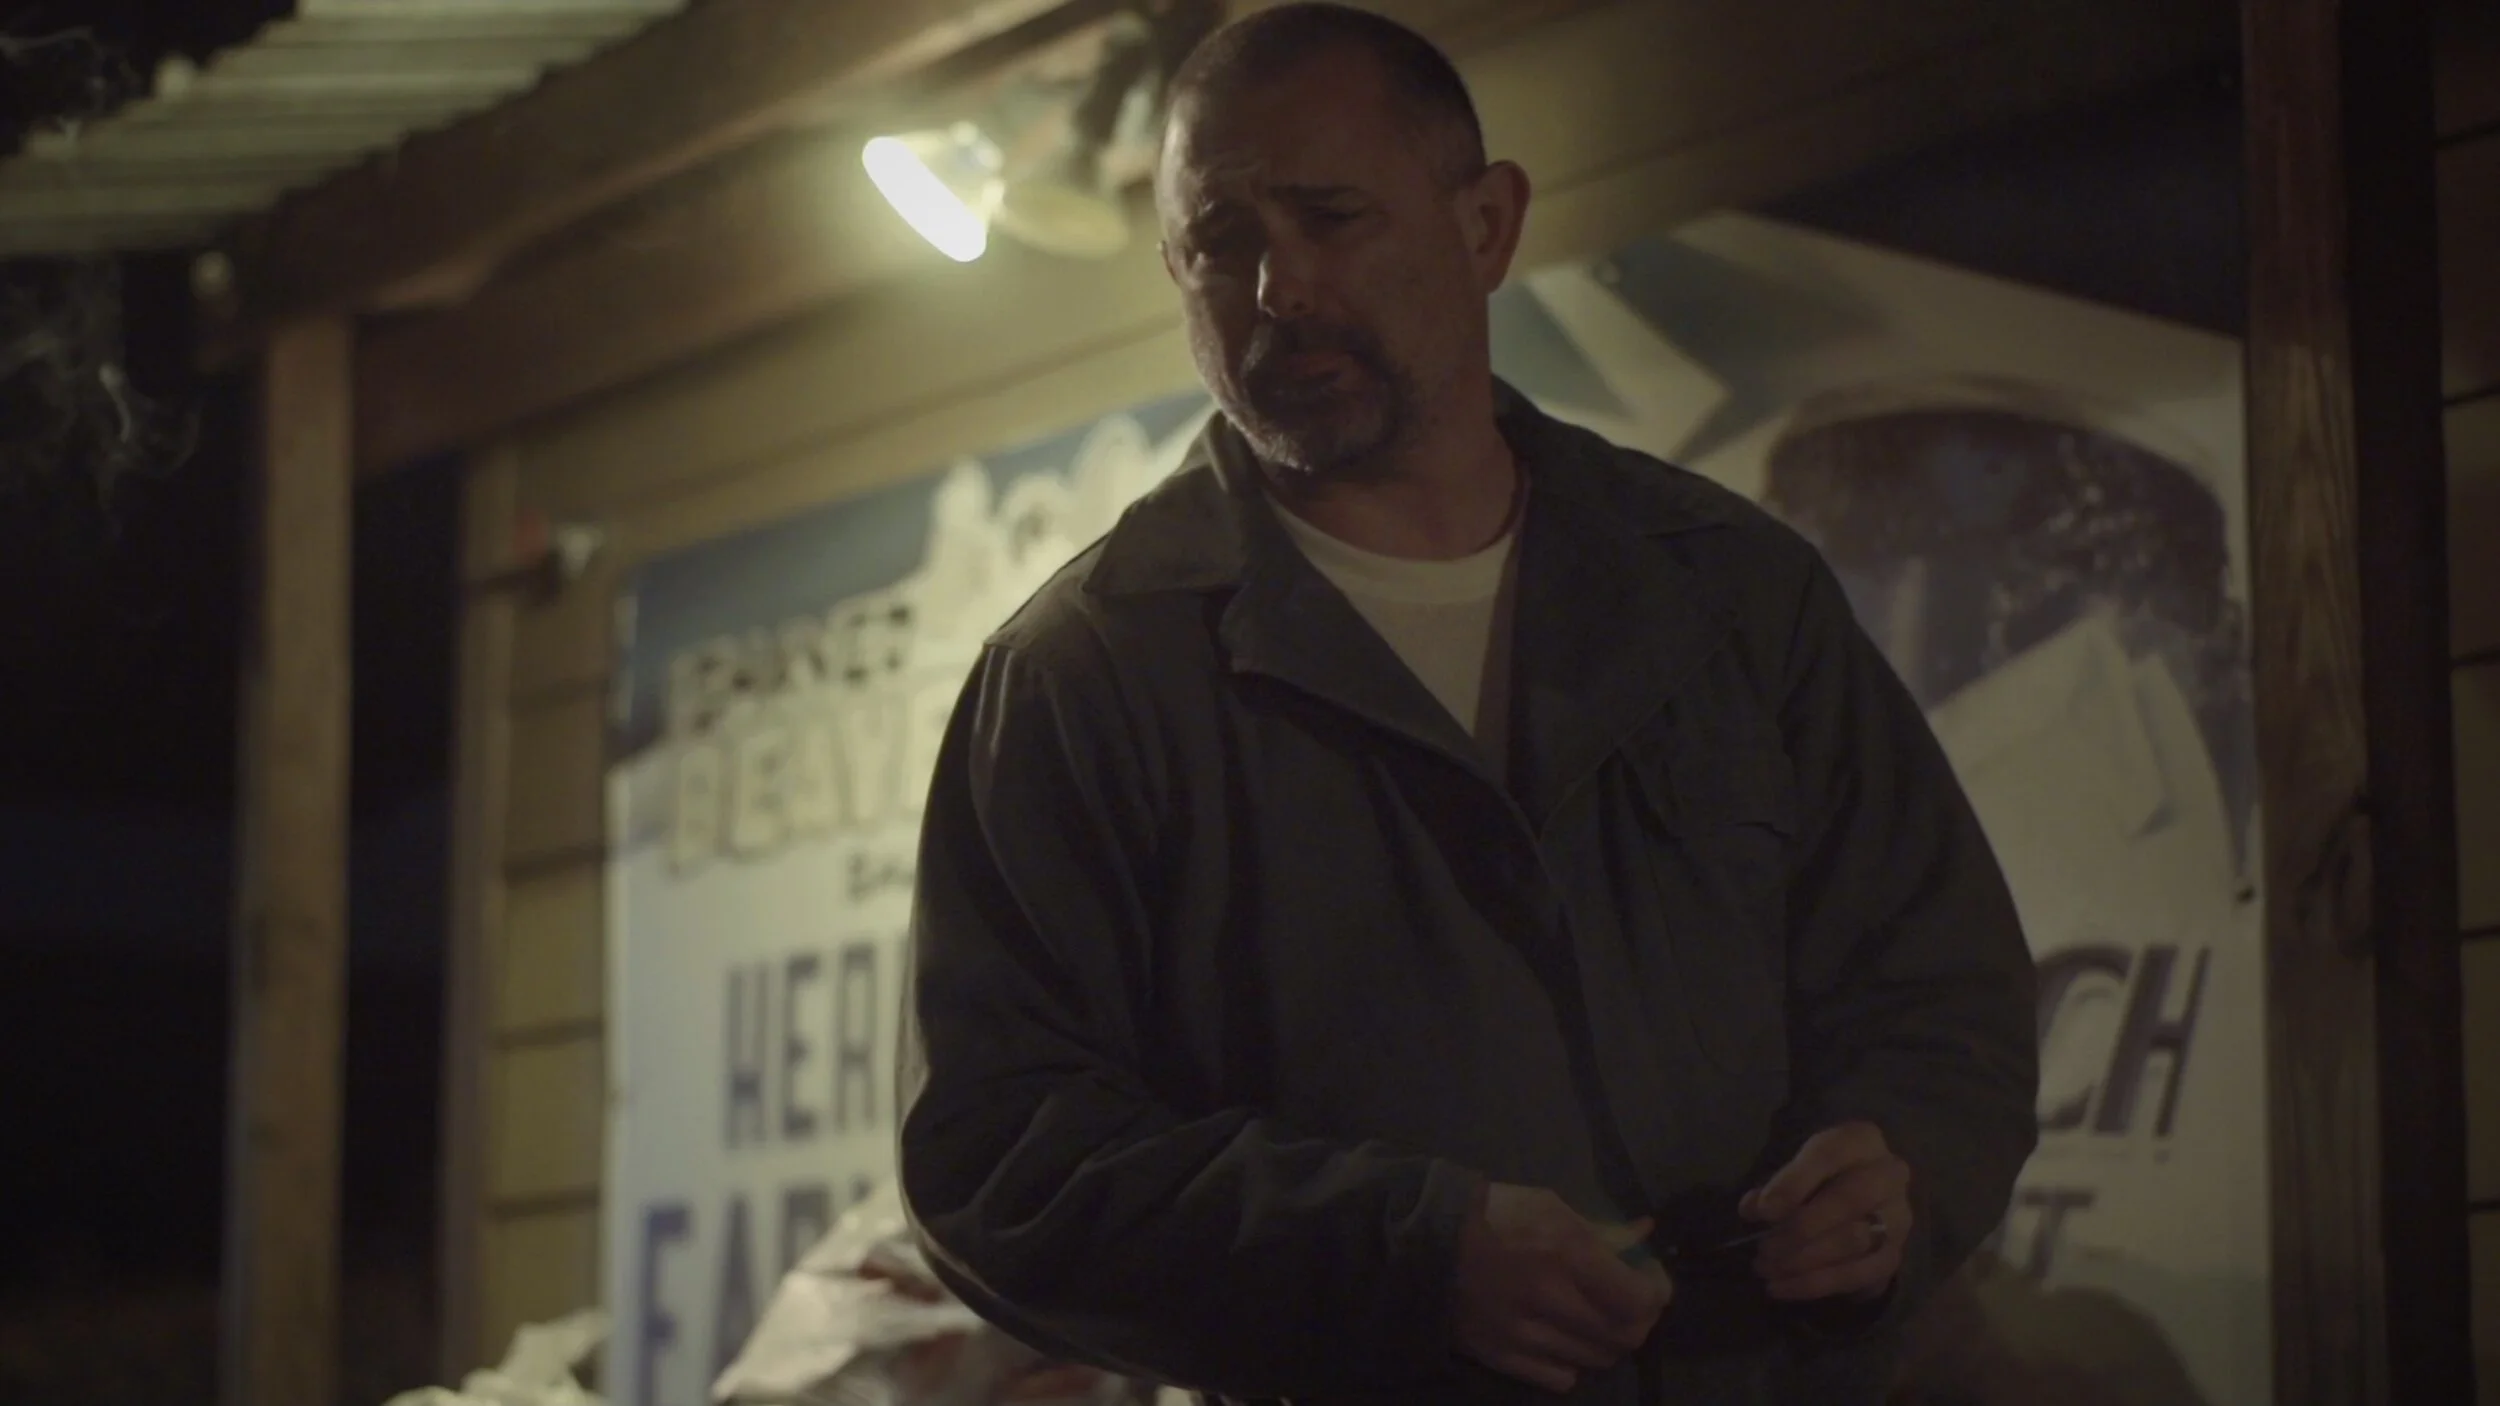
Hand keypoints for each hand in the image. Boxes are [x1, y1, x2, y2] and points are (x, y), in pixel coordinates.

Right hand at [1453, 1183, 1672, 1393]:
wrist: (1424, 1242)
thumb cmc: (1493, 1214)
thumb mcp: (1551, 1206)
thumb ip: (1601, 1229)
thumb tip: (1644, 1234)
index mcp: (1566, 1251)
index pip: (1640, 1298)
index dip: (1656, 1293)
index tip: (1649, 1280)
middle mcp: (1550, 1299)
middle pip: (1625, 1335)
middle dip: (1638, 1319)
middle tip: (1628, 1302)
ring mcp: (1525, 1335)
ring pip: (1598, 1360)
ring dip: (1607, 1341)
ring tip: (1595, 1319)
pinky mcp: (1503, 1358)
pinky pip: (1562, 1378)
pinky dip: (1572, 1362)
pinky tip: (1562, 1339)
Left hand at [1740, 1121, 1911, 1302]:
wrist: (1861, 1202)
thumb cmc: (1819, 1178)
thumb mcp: (1798, 1169)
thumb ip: (1776, 1186)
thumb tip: (1754, 1210)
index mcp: (1862, 1140)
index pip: (1831, 1154)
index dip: (1794, 1182)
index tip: (1763, 1210)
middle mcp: (1890, 1176)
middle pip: (1852, 1198)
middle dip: (1803, 1225)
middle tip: (1765, 1246)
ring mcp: (1897, 1218)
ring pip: (1854, 1241)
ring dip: (1803, 1259)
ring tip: (1765, 1268)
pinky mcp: (1893, 1256)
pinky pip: (1856, 1275)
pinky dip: (1814, 1284)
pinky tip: (1780, 1288)